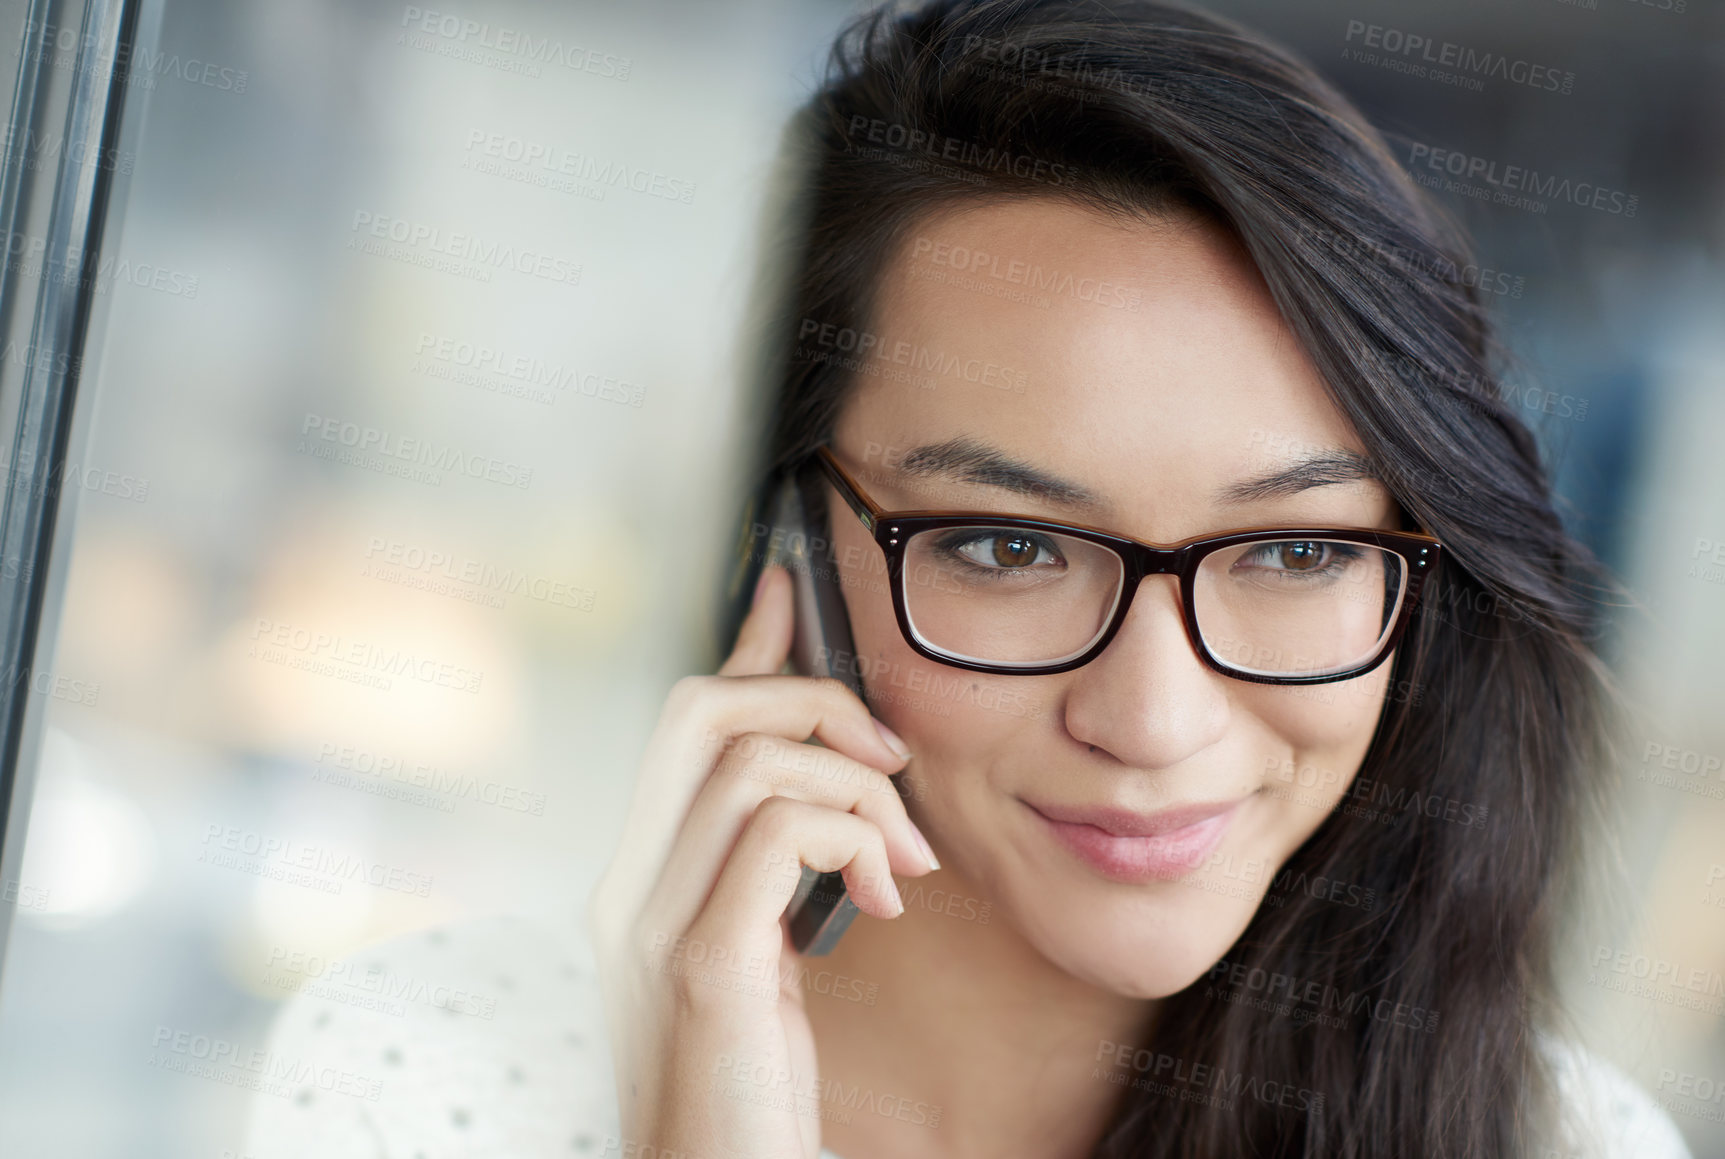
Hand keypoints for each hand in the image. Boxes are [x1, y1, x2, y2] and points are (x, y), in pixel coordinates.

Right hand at [588, 564, 938, 1157]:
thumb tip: (823, 787)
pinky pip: (780, 833)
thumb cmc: (745, 1090)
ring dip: (857, 783)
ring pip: (749, 757)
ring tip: (903, 853)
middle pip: (701, 708)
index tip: (794, 588)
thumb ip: (774, 868)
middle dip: (812, 699)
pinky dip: (854, 838)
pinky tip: (884, 897)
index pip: (682, 722)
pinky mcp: (701, 966)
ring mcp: (651, 924)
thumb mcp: (759, 958)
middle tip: (888, 758)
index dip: (746, 643)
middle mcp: (624, 887)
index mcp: (637, 878)